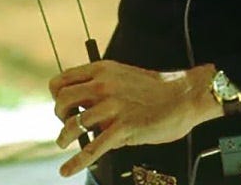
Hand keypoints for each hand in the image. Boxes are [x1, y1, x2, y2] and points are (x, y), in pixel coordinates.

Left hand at [48, 60, 220, 177]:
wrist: (184, 96)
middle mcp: (104, 86)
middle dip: (58, 115)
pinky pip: (92, 148)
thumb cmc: (157, 89)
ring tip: (65, 143)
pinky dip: (76, 162)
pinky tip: (67, 169)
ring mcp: (113, 107)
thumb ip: (102, 88)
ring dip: (64, 138)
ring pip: (73, 124)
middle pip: (63, 100)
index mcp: (102, 71)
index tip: (61, 105)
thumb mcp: (123, 76)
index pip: (62, 80)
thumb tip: (85, 109)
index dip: (56, 95)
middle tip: (65, 123)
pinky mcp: (123, 128)